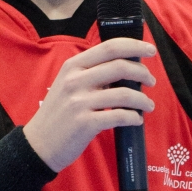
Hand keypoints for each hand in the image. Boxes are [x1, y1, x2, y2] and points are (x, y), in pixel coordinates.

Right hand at [24, 38, 156, 172]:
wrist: (40, 144)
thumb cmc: (59, 114)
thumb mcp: (68, 85)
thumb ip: (91, 74)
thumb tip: (126, 68)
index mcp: (73, 66)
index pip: (109, 47)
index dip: (134, 46)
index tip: (150, 50)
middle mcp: (75, 80)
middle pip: (120, 67)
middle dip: (143, 73)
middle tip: (151, 81)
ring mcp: (80, 102)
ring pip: (124, 94)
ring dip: (142, 100)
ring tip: (148, 106)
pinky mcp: (85, 123)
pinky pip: (120, 116)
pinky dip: (134, 118)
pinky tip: (136, 120)